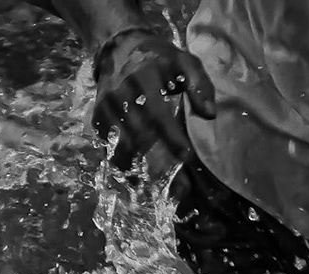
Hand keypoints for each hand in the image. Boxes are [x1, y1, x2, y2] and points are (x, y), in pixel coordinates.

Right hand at [92, 29, 215, 174]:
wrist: (119, 49)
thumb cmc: (159, 60)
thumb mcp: (184, 61)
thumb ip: (200, 85)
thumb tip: (210, 114)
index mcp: (145, 79)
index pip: (158, 114)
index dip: (172, 138)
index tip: (187, 158)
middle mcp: (121, 94)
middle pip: (139, 137)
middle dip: (159, 165)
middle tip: (180, 188)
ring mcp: (106, 108)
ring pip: (121, 148)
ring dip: (140, 172)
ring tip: (161, 189)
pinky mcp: (98, 120)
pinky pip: (110, 149)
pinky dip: (126, 166)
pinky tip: (142, 178)